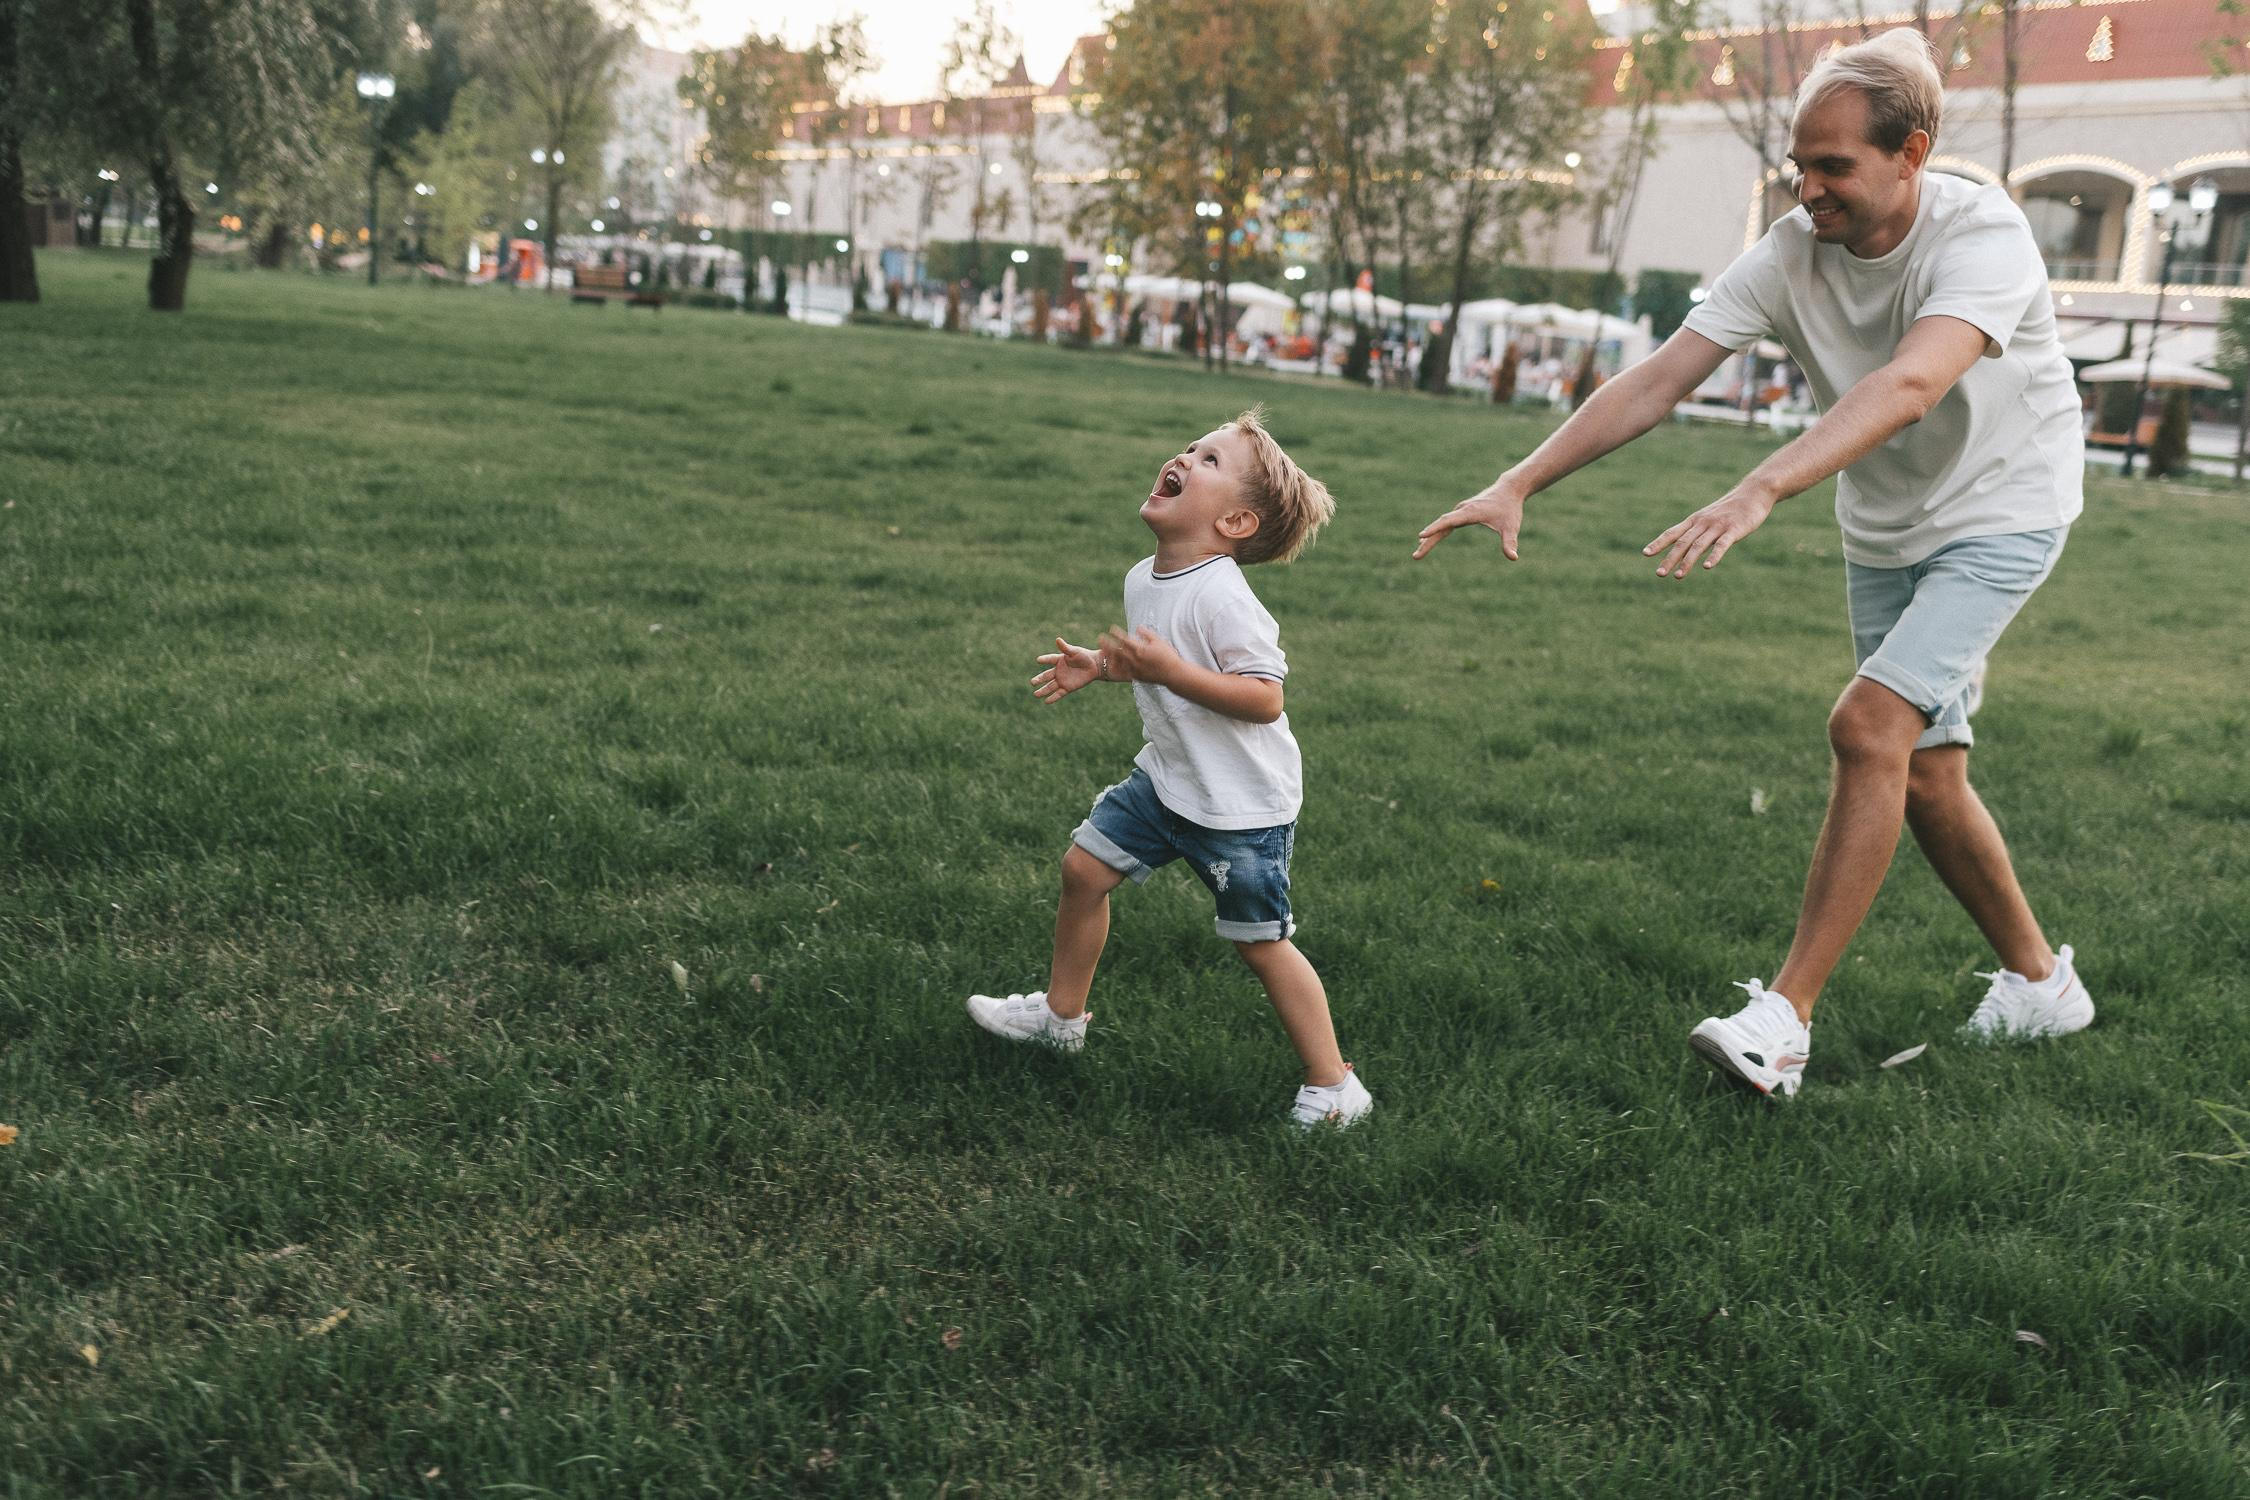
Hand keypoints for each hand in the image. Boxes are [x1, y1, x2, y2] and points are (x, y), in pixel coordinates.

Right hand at [1031, 636, 1101, 704]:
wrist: (1095, 666)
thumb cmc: (1085, 656)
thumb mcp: (1075, 651)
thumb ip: (1065, 648)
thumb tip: (1057, 639)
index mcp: (1059, 660)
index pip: (1050, 659)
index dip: (1045, 659)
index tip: (1038, 660)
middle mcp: (1058, 671)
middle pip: (1046, 676)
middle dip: (1039, 679)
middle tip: (1032, 682)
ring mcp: (1062, 680)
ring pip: (1050, 686)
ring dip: (1043, 690)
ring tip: (1035, 694)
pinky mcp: (1067, 688)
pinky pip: (1058, 694)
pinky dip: (1053, 698)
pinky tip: (1046, 701)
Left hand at [1096, 625, 1180, 687]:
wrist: (1173, 674)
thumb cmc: (1168, 655)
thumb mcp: (1159, 641)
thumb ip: (1147, 634)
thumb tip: (1137, 628)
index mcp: (1140, 649)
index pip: (1125, 639)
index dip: (1117, 633)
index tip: (1111, 628)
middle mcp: (1135, 659)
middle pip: (1117, 650)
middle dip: (1107, 643)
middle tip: (1100, 638)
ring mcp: (1134, 669)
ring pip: (1118, 661)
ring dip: (1109, 655)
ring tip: (1103, 651)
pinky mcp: (1136, 677)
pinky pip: (1123, 671)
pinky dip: (1116, 667)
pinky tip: (1112, 664)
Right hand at [1414, 477, 1526, 560]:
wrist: (1509, 490)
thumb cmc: (1510, 508)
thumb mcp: (1511, 527)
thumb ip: (1510, 542)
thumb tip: (1513, 558)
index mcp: (1470, 512)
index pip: (1448, 521)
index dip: (1434, 529)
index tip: (1421, 536)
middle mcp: (1462, 510)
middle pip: (1440, 526)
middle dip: (1427, 541)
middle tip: (1415, 557)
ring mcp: (1460, 510)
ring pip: (1441, 525)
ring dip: (1429, 538)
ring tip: (1418, 553)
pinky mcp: (1462, 512)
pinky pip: (1445, 524)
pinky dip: (1436, 532)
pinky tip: (1428, 540)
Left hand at [1644, 489, 1775, 577]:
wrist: (1754, 493)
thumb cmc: (1729, 509)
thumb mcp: (1709, 518)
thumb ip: (1696, 532)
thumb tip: (1683, 550)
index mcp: (1695, 521)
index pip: (1672, 533)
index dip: (1659, 543)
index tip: (1645, 554)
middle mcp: (1703, 523)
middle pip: (1682, 542)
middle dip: (1670, 558)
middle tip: (1659, 574)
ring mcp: (1718, 526)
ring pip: (1698, 545)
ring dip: (1687, 561)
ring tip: (1678, 576)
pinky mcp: (1734, 530)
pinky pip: (1722, 544)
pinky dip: (1714, 555)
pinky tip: (1707, 566)